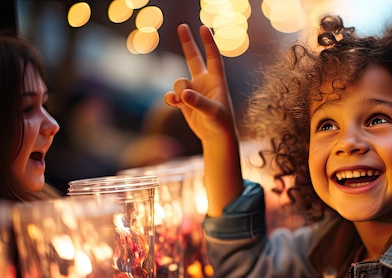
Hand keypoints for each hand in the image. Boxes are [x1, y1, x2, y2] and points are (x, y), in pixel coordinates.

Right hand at [164, 23, 243, 215]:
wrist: (215, 137)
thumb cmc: (220, 124)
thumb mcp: (212, 112)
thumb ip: (198, 102)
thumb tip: (184, 94)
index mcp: (216, 80)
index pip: (213, 57)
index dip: (208, 43)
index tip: (203, 28)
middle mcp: (204, 82)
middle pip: (194, 58)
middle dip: (187, 43)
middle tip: (182, 25)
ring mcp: (193, 91)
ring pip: (179, 82)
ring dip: (178, 90)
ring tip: (183, 102)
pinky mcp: (185, 102)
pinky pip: (172, 94)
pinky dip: (171, 98)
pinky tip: (174, 103)